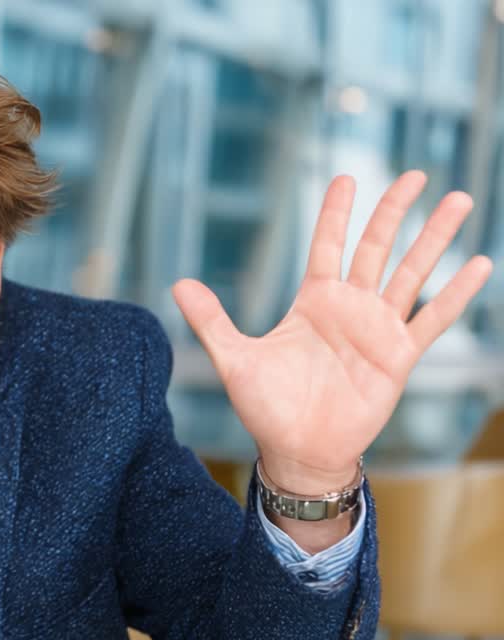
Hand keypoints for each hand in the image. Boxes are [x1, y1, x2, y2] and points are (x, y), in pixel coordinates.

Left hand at [173, 172, 492, 494]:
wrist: (298, 450)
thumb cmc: (266, 407)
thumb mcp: (233, 359)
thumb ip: (211, 320)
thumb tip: (178, 284)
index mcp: (313, 302)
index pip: (327, 245)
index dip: (335, 213)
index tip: (346, 177)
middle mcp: (349, 308)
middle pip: (376, 248)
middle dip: (394, 211)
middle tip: (416, 175)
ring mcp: (378, 329)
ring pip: (411, 273)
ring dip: (434, 238)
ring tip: (457, 200)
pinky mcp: (399, 356)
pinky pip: (432, 319)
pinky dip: (455, 293)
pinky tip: (478, 264)